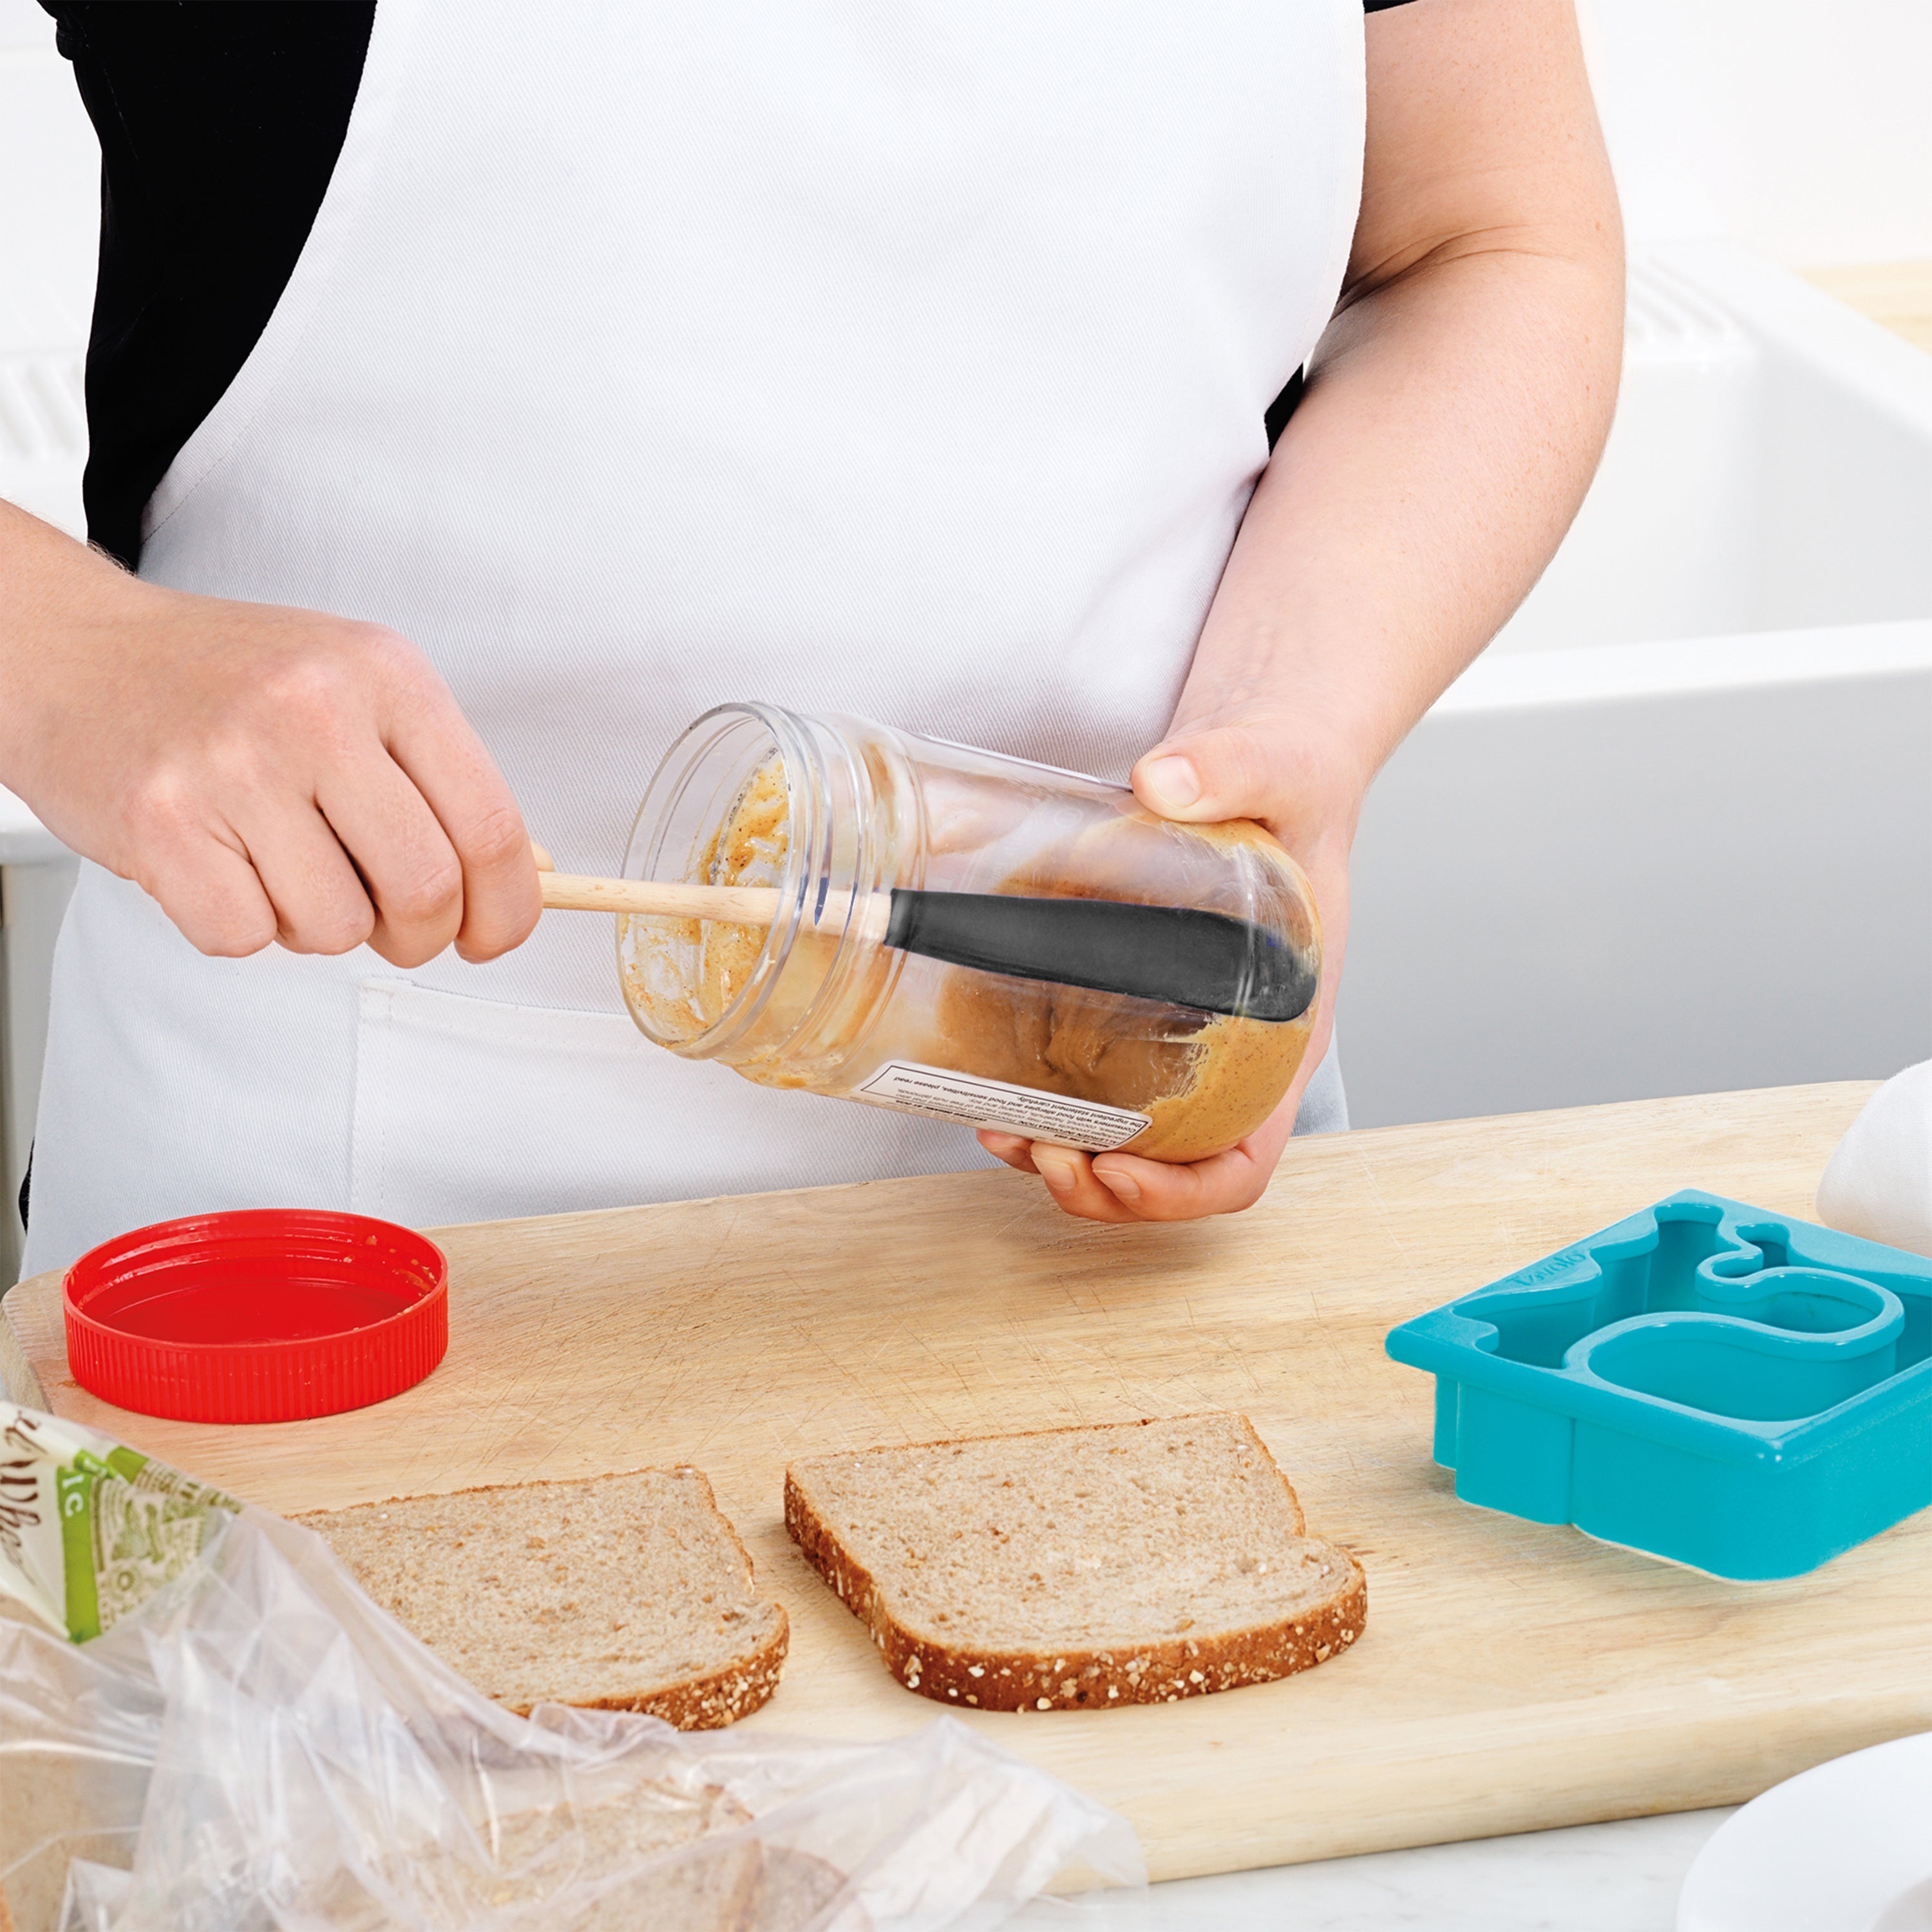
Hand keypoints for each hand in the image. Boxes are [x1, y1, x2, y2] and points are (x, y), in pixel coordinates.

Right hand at [0, 501, 538, 965]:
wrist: (76, 650)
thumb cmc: (227, 682)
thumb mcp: (357, 689)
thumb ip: (438, 779)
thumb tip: (515, 883)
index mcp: (387, 675)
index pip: (490, 826)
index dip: (506, 908)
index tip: (492, 936)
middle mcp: (316, 710)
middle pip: (425, 889)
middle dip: (420, 935)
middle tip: (392, 924)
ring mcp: (235, 765)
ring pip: (335, 926)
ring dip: (318, 924)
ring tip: (280, 863)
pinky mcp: (161, 822)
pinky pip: (245, 938)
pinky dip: (241, 925)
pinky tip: (222, 864)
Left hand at [979, 708, 1357, 1222]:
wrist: (1267, 748)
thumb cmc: (1296, 776)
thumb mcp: (1279, 765)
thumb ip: (1234, 766)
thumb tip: (1164, 781)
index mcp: (1287, 1027)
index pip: (1248, 1153)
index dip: (1183, 1188)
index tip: (1113, 1165)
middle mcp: (1235, 1047)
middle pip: (1173, 1166)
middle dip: (1099, 1184)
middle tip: (1036, 1148)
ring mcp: (1180, 1030)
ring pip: (1125, 1135)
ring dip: (1061, 1153)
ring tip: (1001, 1130)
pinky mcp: (1133, 999)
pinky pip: (1092, 1077)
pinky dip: (1042, 1100)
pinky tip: (991, 1085)